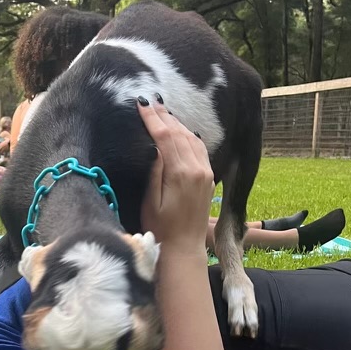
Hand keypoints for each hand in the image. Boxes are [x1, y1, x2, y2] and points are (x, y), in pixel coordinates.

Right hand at [138, 102, 213, 252]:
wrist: (183, 248)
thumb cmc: (160, 229)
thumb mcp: (150, 202)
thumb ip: (154, 171)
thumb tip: (154, 146)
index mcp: (181, 174)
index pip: (166, 137)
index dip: (153, 119)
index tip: (141, 104)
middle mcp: (197, 169)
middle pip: (180, 133)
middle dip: (164, 116)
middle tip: (149, 101)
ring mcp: (206, 173)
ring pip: (191, 138)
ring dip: (176, 123)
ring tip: (161, 112)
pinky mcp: (209, 177)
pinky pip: (199, 148)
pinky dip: (187, 135)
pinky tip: (179, 130)